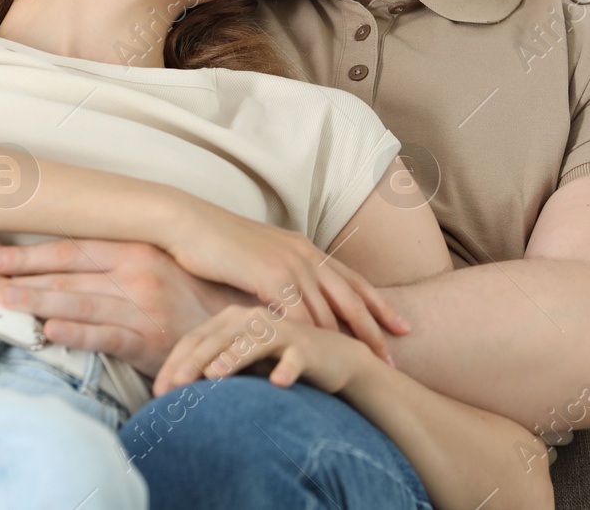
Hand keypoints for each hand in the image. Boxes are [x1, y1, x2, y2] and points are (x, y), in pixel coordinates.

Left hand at [0, 238, 256, 375]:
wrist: (242, 325)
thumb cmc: (192, 295)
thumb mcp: (157, 267)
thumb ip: (116, 262)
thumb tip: (66, 263)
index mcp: (136, 248)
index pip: (72, 249)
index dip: (30, 255)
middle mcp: (138, 272)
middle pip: (67, 276)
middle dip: (21, 280)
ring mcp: (144, 306)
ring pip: (79, 303)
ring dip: (37, 303)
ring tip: (3, 304)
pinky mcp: (150, 340)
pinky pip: (106, 337)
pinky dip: (76, 335)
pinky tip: (49, 335)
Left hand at [152, 303, 373, 397]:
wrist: (333, 358)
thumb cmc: (278, 360)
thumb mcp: (241, 361)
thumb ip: (212, 366)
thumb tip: (170, 390)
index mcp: (232, 320)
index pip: (196, 340)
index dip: (175, 363)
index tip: (158, 392)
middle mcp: (253, 320)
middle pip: (217, 341)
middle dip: (193, 364)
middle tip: (174, 388)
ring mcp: (281, 331)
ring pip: (252, 343)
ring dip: (234, 358)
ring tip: (214, 375)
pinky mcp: (307, 346)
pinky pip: (295, 358)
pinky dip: (287, 369)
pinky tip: (278, 383)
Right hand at [155, 205, 410, 363]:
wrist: (189, 223)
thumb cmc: (217, 243)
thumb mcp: (259, 258)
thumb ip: (280, 276)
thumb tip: (290, 299)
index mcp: (306, 249)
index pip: (353, 280)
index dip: (378, 305)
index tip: (401, 327)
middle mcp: (305, 255)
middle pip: (352, 298)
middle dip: (376, 329)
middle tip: (395, 358)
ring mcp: (289, 265)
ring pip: (330, 311)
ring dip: (349, 341)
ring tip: (366, 366)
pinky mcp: (270, 277)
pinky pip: (299, 314)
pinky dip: (312, 338)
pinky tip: (320, 359)